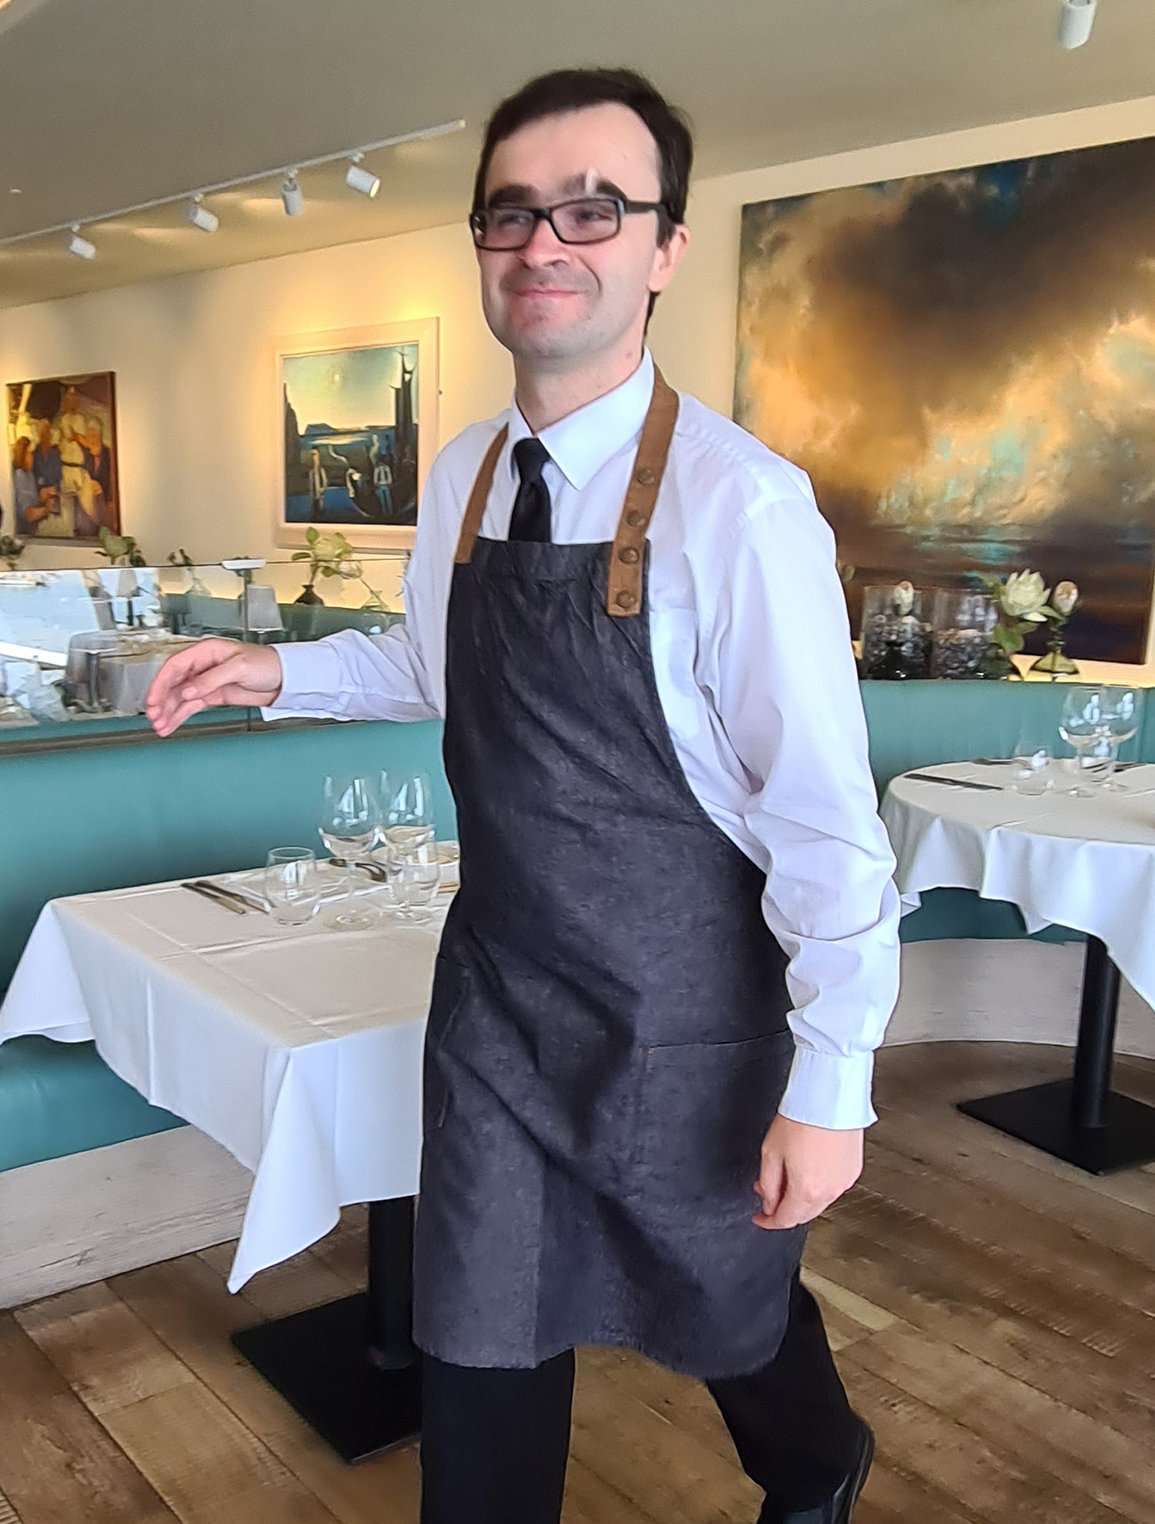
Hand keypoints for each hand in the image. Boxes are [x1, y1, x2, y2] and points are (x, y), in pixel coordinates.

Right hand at [145, 638, 283, 736]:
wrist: (283, 678)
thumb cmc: (266, 663)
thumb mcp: (238, 667)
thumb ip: (211, 679)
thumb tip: (189, 690)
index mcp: (205, 652)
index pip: (175, 667)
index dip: (161, 683)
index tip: (154, 698)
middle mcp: (203, 667)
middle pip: (173, 683)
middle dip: (162, 700)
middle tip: (154, 715)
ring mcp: (207, 682)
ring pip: (180, 698)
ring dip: (168, 711)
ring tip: (160, 725)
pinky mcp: (213, 696)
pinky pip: (191, 706)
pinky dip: (180, 715)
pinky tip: (171, 724)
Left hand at [753, 1115, 863, 1230]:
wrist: (829, 1096)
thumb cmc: (802, 1117)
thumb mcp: (771, 1152)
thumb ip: (768, 1184)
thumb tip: (769, 1202)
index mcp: (807, 1190)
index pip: (785, 1220)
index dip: (768, 1221)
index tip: (760, 1218)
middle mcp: (830, 1190)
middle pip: (803, 1215)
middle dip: (784, 1209)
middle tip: (769, 1194)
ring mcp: (844, 1181)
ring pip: (819, 1203)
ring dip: (801, 1198)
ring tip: (787, 1176)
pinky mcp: (854, 1170)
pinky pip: (832, 1188)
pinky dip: (818, 1186)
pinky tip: (807, 1169)